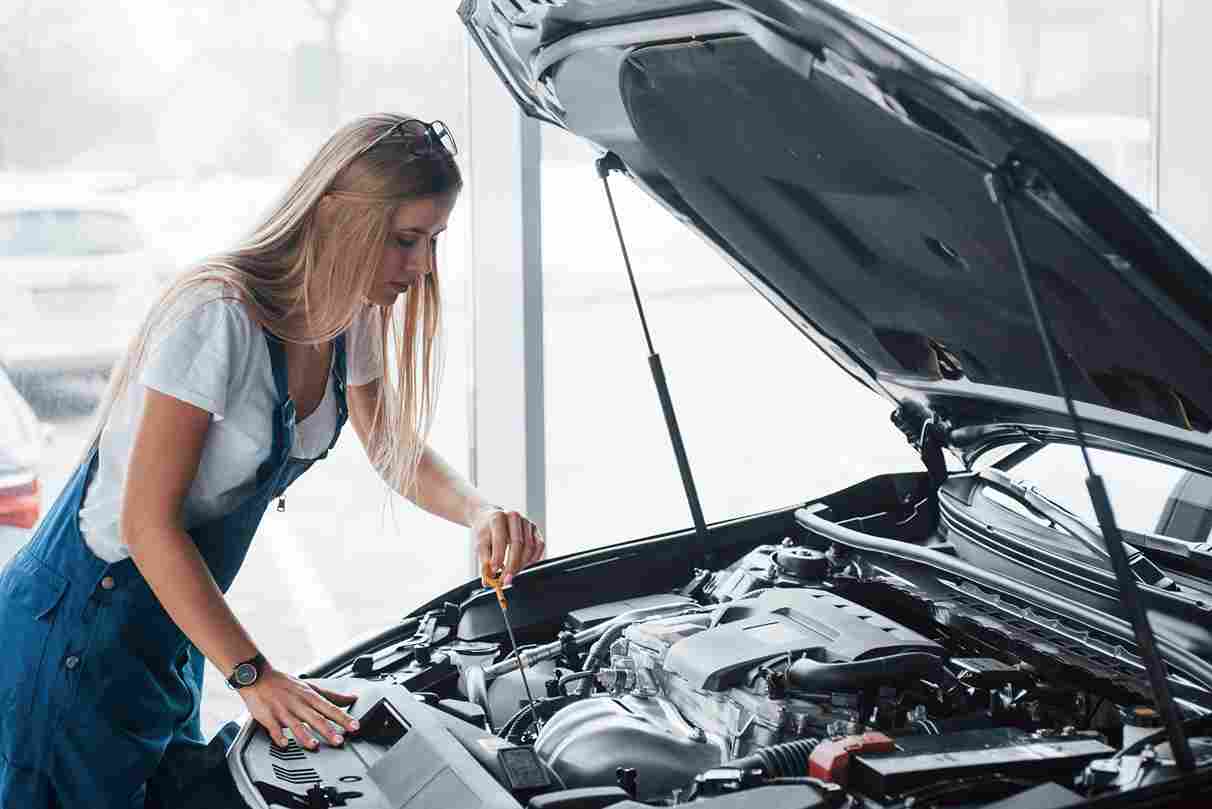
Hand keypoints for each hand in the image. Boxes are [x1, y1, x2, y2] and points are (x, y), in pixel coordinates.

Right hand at [237, 664, 358, 749]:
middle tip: (339, 741)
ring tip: (314, 745)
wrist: (258, 677)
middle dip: (328, 730)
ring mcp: (282, 710)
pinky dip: (278, 736)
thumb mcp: (311, 686)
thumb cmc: (286, 684)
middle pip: (315, 718)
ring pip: (295, 724)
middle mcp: (298, 704)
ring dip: (304, 735)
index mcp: (310, 696)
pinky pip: (273, 728)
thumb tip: (352, 698)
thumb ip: (332, 696)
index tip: (354, 726)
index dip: (343, 718)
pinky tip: (284, 744)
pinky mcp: (267, 716)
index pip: (330, 708)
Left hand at [471, 506, 545, 585]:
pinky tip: (524, 566)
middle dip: (512, 565)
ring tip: (512, 574)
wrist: (491, 518)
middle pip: (517, 543)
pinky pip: (539, 545)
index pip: (500, 538)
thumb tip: (488, 581)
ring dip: (522, 564)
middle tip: (506, 579)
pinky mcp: (535, 529)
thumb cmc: (486, 532)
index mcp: (498, 517)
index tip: (495, 571)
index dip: (498, 556)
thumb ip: (484, 562)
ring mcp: (526, 522)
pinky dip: (533, 559)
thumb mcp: (480, 544)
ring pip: (530, 546)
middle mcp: (514, 517)